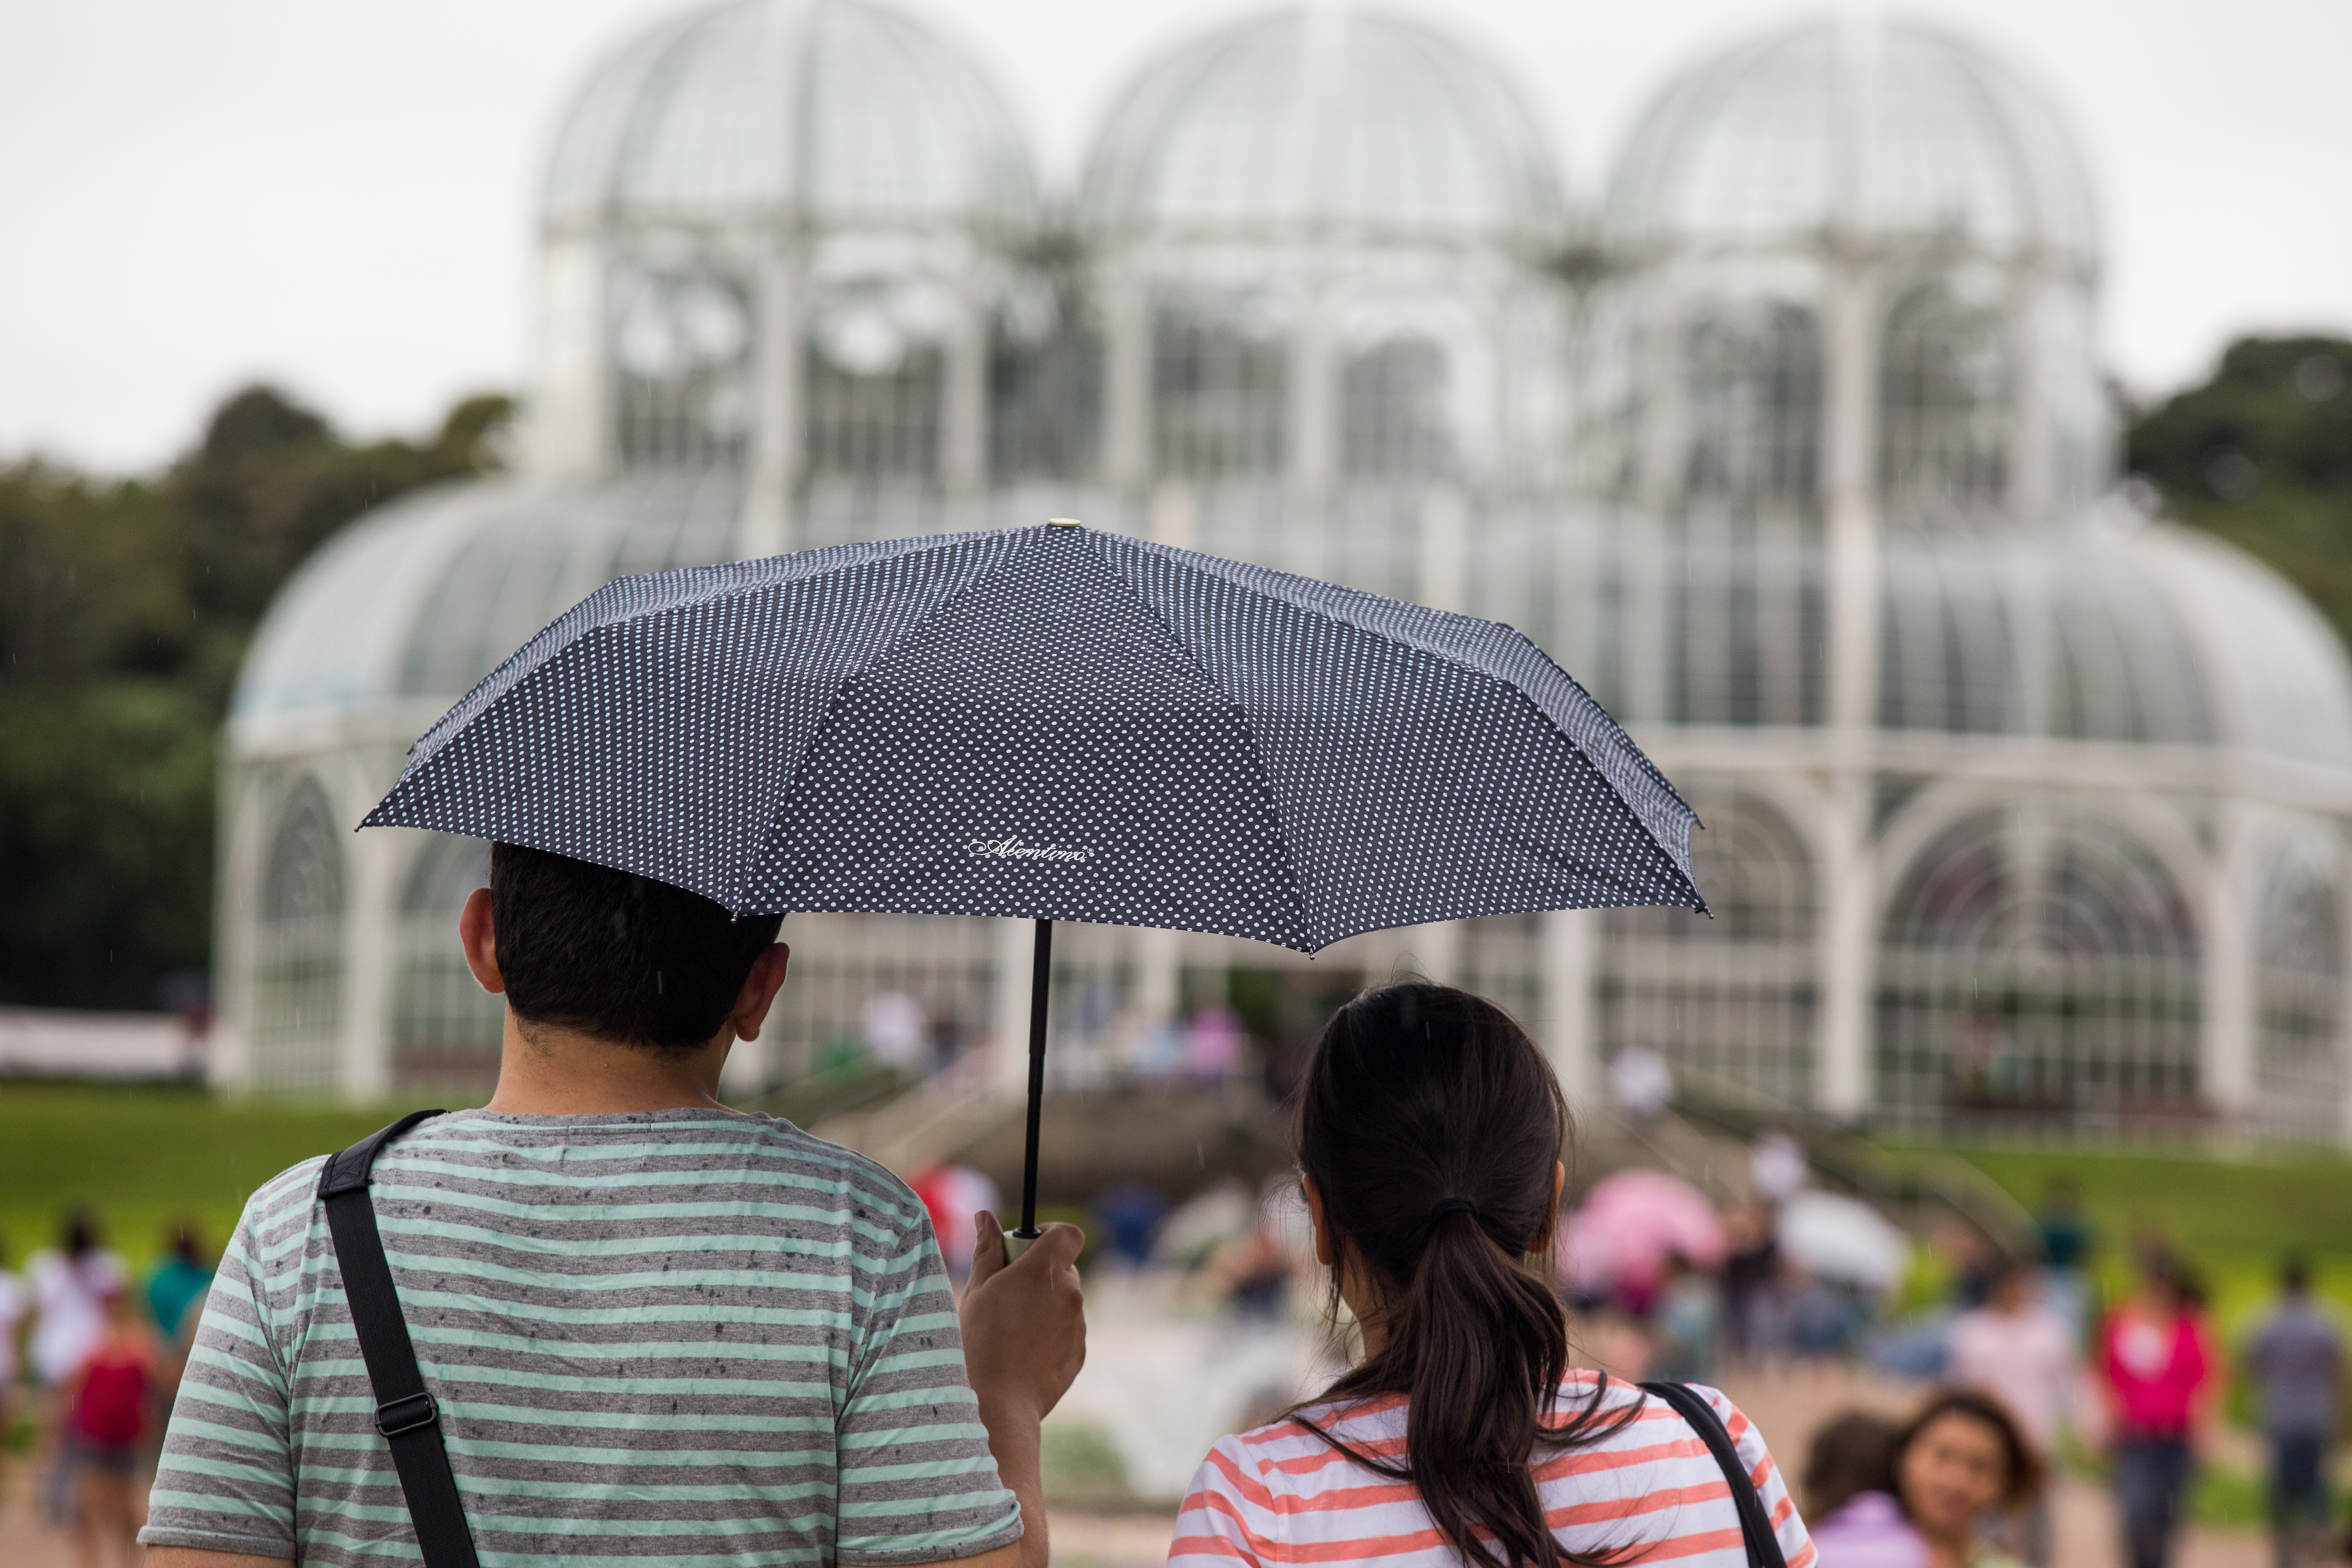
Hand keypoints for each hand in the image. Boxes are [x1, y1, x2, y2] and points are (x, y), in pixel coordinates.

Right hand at [960, 1210, 1085, 1422]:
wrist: (998, 1405)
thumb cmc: (979, 1343)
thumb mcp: (977, 1292)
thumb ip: (986, 1250)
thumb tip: (985, 1215)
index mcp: (1043, 1271)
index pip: (1068, 1233)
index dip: (1050, 1234)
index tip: (1028, 1247)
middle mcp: (1069, 1294)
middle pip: (1064, 1268)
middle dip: (1041, 1273)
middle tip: (1008, 1293)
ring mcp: (1078, 1325)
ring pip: (1065, 1301)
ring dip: (1045, 1305)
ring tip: (1012, 1330)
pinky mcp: (1079, 1353)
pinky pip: (1068, 1331)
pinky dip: (1051, 1333)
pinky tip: (1023, 1352)